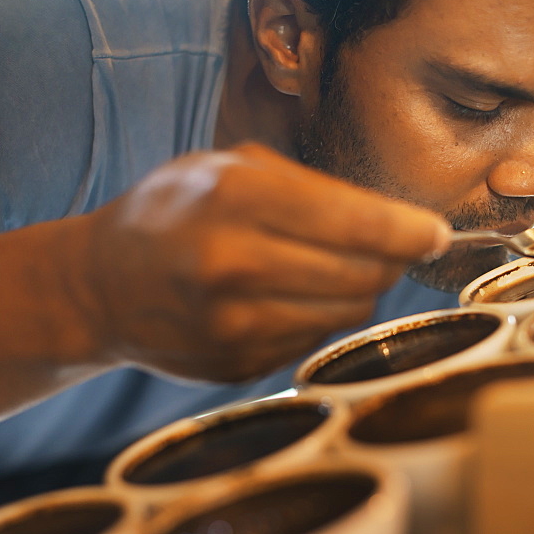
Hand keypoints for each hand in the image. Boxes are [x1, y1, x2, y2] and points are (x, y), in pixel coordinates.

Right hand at [77, 143, 449, 381]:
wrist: (99, 285)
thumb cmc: (171, 212)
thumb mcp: (229, 167)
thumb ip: (312, 188)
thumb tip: (397, 224)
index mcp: (235, 199)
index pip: (358, 222)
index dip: (410, 231)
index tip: (435, 234)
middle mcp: (234, 265)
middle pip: (364, 275)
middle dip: (387, 261)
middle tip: (385, 247)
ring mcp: (233, 325)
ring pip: (346, 315)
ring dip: (353, 292)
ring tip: (322, 269)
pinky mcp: (236, 365)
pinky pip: (313, 342)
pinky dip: (315, 320)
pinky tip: (281, 299)